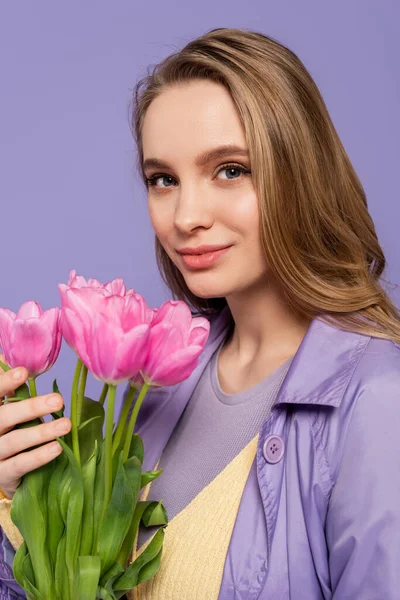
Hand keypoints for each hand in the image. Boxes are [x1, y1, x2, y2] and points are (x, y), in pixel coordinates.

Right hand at [0, 354, 70, 497]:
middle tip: (58, 400)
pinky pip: (20, 465)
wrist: (2, 469)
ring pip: (15, 441)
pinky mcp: (3, 475)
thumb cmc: (8, 432)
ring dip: (42, 432)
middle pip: (4, 417)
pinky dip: (39, 456)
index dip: (5, 383)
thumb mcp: (7, 409)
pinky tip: (56, 448)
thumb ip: (10, 389)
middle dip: (31, 407)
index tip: (23, 372)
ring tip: (65, 425)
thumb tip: (15, 359)